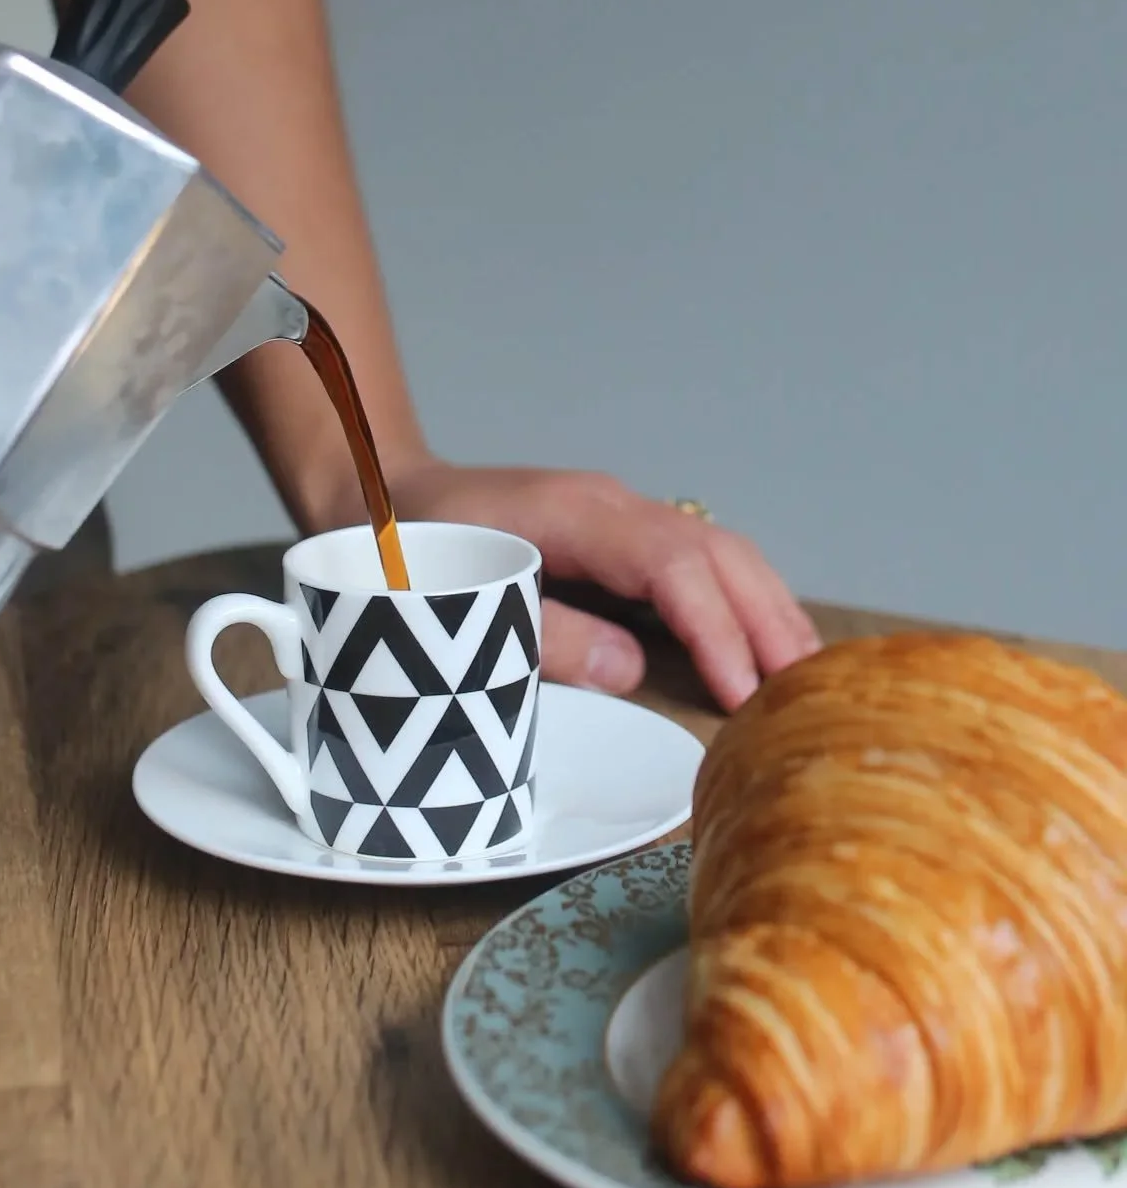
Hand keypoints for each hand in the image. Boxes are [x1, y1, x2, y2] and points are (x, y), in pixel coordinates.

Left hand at [380, 459, 819, 712]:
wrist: (380, 494)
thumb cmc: (412, 550)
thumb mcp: (459, 598)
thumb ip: (541, 633)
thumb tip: (631, 670)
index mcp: (579, 514)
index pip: (674, 566)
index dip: (715, 628)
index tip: (743, 690)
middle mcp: (614, 506)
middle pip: (720, 553)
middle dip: (769, 621)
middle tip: (808, 693)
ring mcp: (621, 517)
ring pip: (720, 553)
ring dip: (767, 611)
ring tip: (805, 677)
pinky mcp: (619, 539)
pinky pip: (698, 563)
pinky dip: (740, 603)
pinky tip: (762, 646)